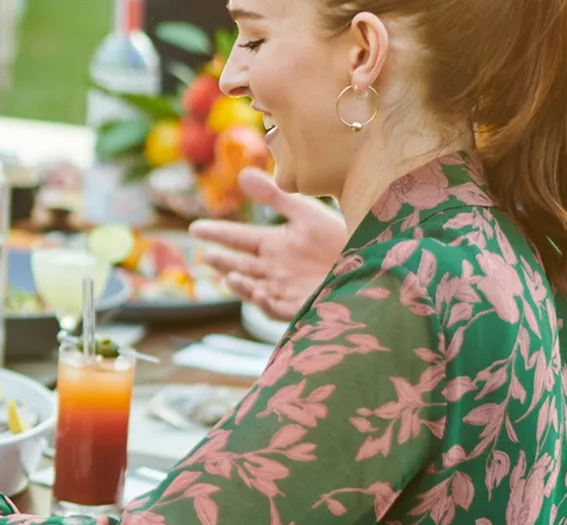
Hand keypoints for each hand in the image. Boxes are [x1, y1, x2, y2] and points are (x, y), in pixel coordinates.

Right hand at [188, 168, 345, 320]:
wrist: (371, 263)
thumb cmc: (340, 236)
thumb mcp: (306, 213)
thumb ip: (274, 197)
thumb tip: (242, 175)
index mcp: (273, 244)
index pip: (238, 238)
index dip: (217, 233)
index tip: (195, 228)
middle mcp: (273, 267)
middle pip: (238, 264)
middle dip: (221, 262)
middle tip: (207, 256)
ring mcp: (282, 288)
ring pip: (250, 287)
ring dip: (238, 284)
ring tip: (229, 276)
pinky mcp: (296, 306)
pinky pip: (273, 307)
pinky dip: (262, 301)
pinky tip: (258, 292)